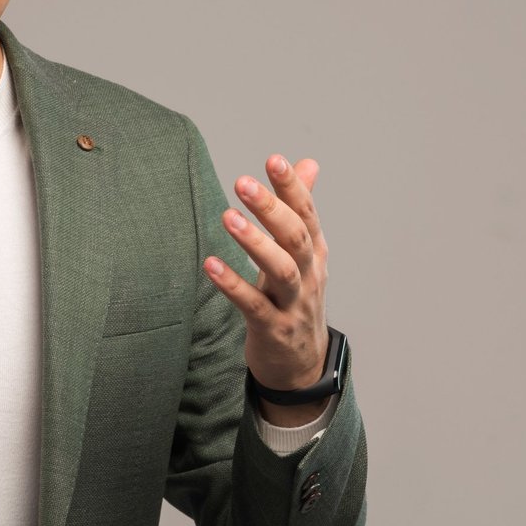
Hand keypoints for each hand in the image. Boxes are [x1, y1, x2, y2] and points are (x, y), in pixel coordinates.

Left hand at [202, 154, 331, 424]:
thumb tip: (309, 163)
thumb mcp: (305, 254)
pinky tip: (210, 265)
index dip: (292, 187)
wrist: (302, 366)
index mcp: (315, 253)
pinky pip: (253, 305)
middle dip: (272, 208)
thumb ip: (302, 209)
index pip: (307, 214)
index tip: (273, 159)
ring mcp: (293, 304)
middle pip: (297, 237)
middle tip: (243, 182)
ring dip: (254, 243)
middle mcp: (309, 275)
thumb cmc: (296, 300)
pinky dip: (232, 284)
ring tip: (228, 216)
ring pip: (281, 270)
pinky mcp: (273, 329)